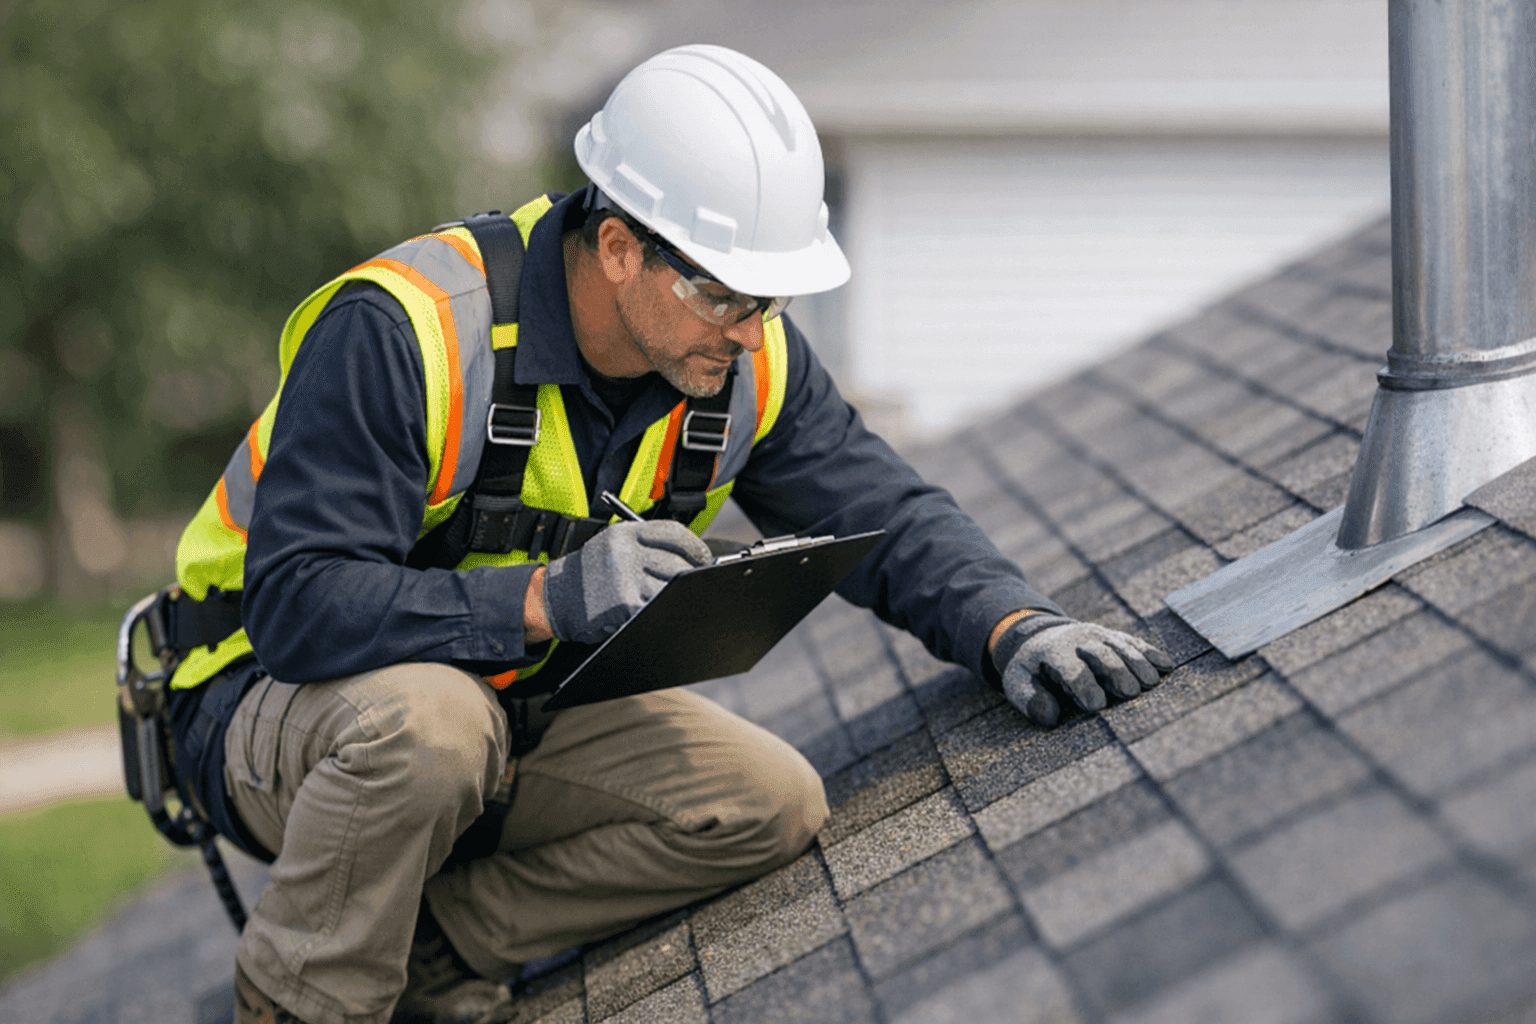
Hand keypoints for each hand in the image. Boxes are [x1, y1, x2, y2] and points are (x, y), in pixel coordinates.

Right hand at [541, 520, 712, 643]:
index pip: (674, 533)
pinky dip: (660, 609)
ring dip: (674, 595)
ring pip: (670, 588)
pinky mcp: (625, 604)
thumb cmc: (590, 573)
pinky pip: (656, 607)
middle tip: (693, 582)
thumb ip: (647, 545)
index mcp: (625, 533)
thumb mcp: (613, 545)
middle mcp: (626, 553)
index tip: (703, 557)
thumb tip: (690, 556)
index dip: (695, 547)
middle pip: (677, 564)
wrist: (557, 597)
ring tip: (669, 596)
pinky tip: (655, 608)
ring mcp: (625, 579)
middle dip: (689, 575)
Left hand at [992, 615, 1172, 726]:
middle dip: (1115, 672)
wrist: (1038, 635)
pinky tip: (1166, 666)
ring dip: (1138, 664)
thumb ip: (1029, 700)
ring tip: (1151, 683)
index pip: (1070, 668)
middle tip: (1130, 693)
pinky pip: (1134, 643)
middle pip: (1101, 653)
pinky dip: (1150, 653)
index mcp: (1053, 651)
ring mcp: (1099, 635)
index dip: (1082, 686)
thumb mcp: (1017, 683)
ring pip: (1121, 647)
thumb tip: (1050, 716)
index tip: (1095, 706)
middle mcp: (1079, 639)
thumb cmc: (1030, 668)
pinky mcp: (1115, 637)